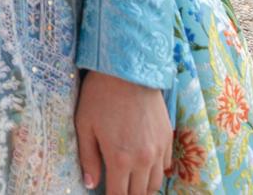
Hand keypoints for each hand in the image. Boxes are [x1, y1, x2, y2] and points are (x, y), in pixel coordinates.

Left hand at [74, 71, 169, 193]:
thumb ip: (88, 157)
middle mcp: (143, 160)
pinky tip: (144, 165)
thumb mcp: (85, 125)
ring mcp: (158, 150)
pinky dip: (155, 171)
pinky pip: (165, 166)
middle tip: (119, 188)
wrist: (129, 70)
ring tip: (131, 183)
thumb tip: (90, 183)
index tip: (107, 194)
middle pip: (140, 194)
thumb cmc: (100, 95)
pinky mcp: (168, 138)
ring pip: (155, 184)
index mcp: (120, 159)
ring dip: (143, 187)